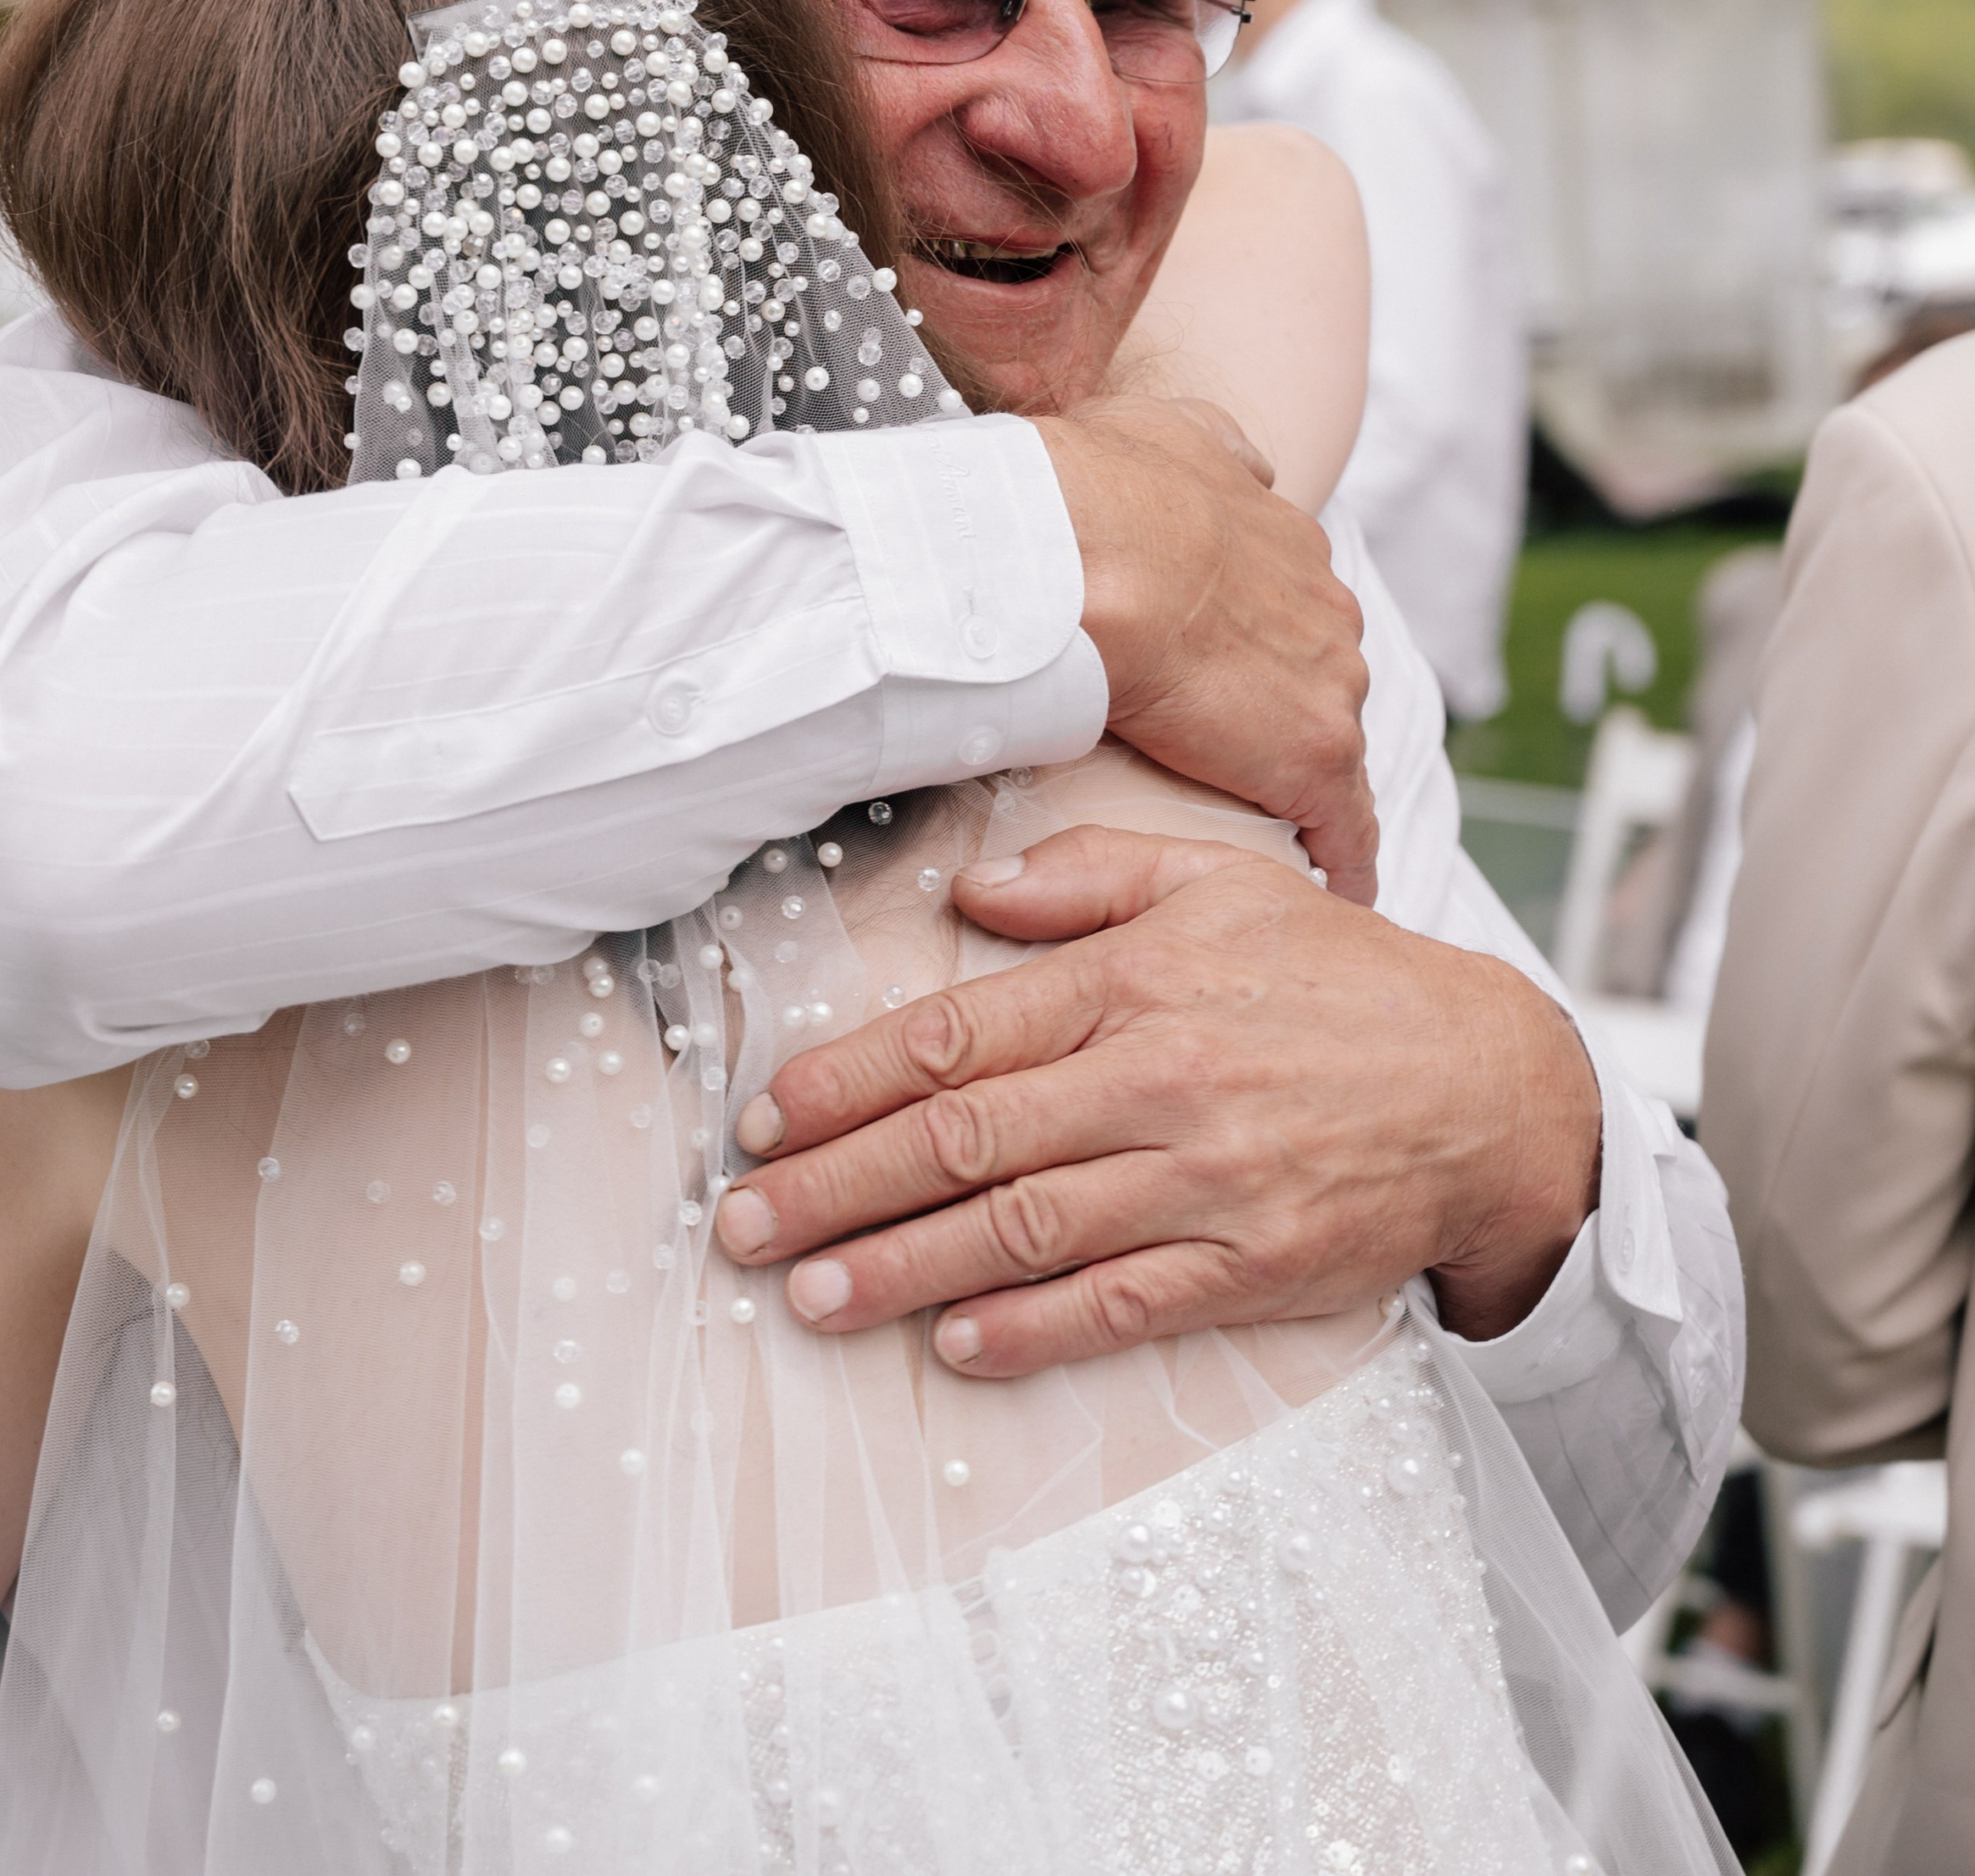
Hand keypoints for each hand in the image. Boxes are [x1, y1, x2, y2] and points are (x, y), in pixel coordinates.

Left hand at [716, 826, 1602, 1371]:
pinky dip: (1030, 1331)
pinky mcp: (1246, 1265)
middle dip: (835, 1186)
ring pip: (1019, 1231)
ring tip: (809, 1296)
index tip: (764, 1119)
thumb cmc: (1338, 977)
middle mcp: (1155, 1079)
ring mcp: (1201, 1180)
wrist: (1488, 1084)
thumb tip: (967, 893)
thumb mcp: (1218, 881)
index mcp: (1133, 981)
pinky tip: (953, 1349)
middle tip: (739, 1224)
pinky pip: (1118, 1306)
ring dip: (900, 1270)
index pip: (956, 1035)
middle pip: (962, 1141)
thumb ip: (1086, 878)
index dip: (846, 1080)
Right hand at [1034, 397, 1375, 902]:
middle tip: (1227, 753)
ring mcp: (1329, 688)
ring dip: (1300, 780)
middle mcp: (1327, 611)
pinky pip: (1346, 828)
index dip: (1265, 645)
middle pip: (1321, 677)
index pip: (1295, 610)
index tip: (1239, 675)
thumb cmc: (1099, 490)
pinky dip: (1343, 860)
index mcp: (1288, 544)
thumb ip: (1216, 446)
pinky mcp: (1314, 763)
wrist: (1085, 552)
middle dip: (1285, 709)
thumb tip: (1249, 461)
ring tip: (1262, 827)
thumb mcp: (1169, 430)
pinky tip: (1337, 891)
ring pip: (1328, 746)